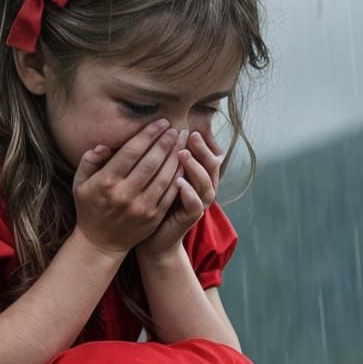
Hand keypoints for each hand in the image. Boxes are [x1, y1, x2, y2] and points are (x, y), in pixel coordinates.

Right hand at [72, 118, 187, 257]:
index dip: (148, 135)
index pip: (131, 152)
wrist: (100, 243)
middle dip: (166, 142)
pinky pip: (170, 192)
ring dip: (176, 156)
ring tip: (183, 141)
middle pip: (151, 162)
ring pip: (165, 176)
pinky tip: (184, 163)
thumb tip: (105, 145)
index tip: (160, 122)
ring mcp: (142, 207)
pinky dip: (179, 176)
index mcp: (106, 182)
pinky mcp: (153, 217)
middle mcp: (125, 194)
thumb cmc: (90, 207)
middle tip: (176, 128)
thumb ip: (89, 160)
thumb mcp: (80, 183)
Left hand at [136, 129, 223, 259]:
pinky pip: (195, 205)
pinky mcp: (190, 219)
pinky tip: (178, 183)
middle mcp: (201, 188)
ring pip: (206, 183)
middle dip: (201, 149)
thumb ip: (159, 157)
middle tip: (189, 134)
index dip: (199, 140)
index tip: (185, 125)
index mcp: (195, 176)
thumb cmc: (151, 204)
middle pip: (212, 165)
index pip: (204, 154)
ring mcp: (198, 204)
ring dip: (195, 167)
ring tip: (182, 154)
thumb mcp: (156, 177)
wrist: (151, 238)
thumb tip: (154, 130)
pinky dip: (189, 193)